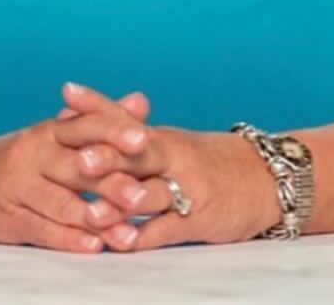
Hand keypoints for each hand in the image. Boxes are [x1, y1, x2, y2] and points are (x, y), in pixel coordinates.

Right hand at [0, 90, 148, 252]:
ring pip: (61, 203)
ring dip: (95, 218)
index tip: (144, 138)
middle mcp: (32, 153)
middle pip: (76, 166)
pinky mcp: (7, 218)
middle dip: (111, 181)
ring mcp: (17, 186)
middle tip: (142, 194)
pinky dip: (70, 239)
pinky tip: (94, 245)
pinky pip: (42, 230)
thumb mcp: (56, 135)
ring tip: (127, 230)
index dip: (114, 130)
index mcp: (48, 130)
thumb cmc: (22, 158)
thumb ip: (101, 121)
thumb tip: (141, 101)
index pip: (85, 125)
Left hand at [55, 82, 278, 251]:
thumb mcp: (172, 145)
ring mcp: (187, 187)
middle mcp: (173, 156)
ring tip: (94, 211)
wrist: (267, 177)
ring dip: (122, 203)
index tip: (67, 92)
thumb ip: (133, 139)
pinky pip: (168, 228)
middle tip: (78, 158)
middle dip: (108, 157)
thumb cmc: (209, 161)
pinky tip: (123, 242)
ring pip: (152, 193)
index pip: (125, 116)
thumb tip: (86, 126)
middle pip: (138, 153)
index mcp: (162, 136)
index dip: (97, 105)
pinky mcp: (200, 219)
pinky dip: (144, 235)